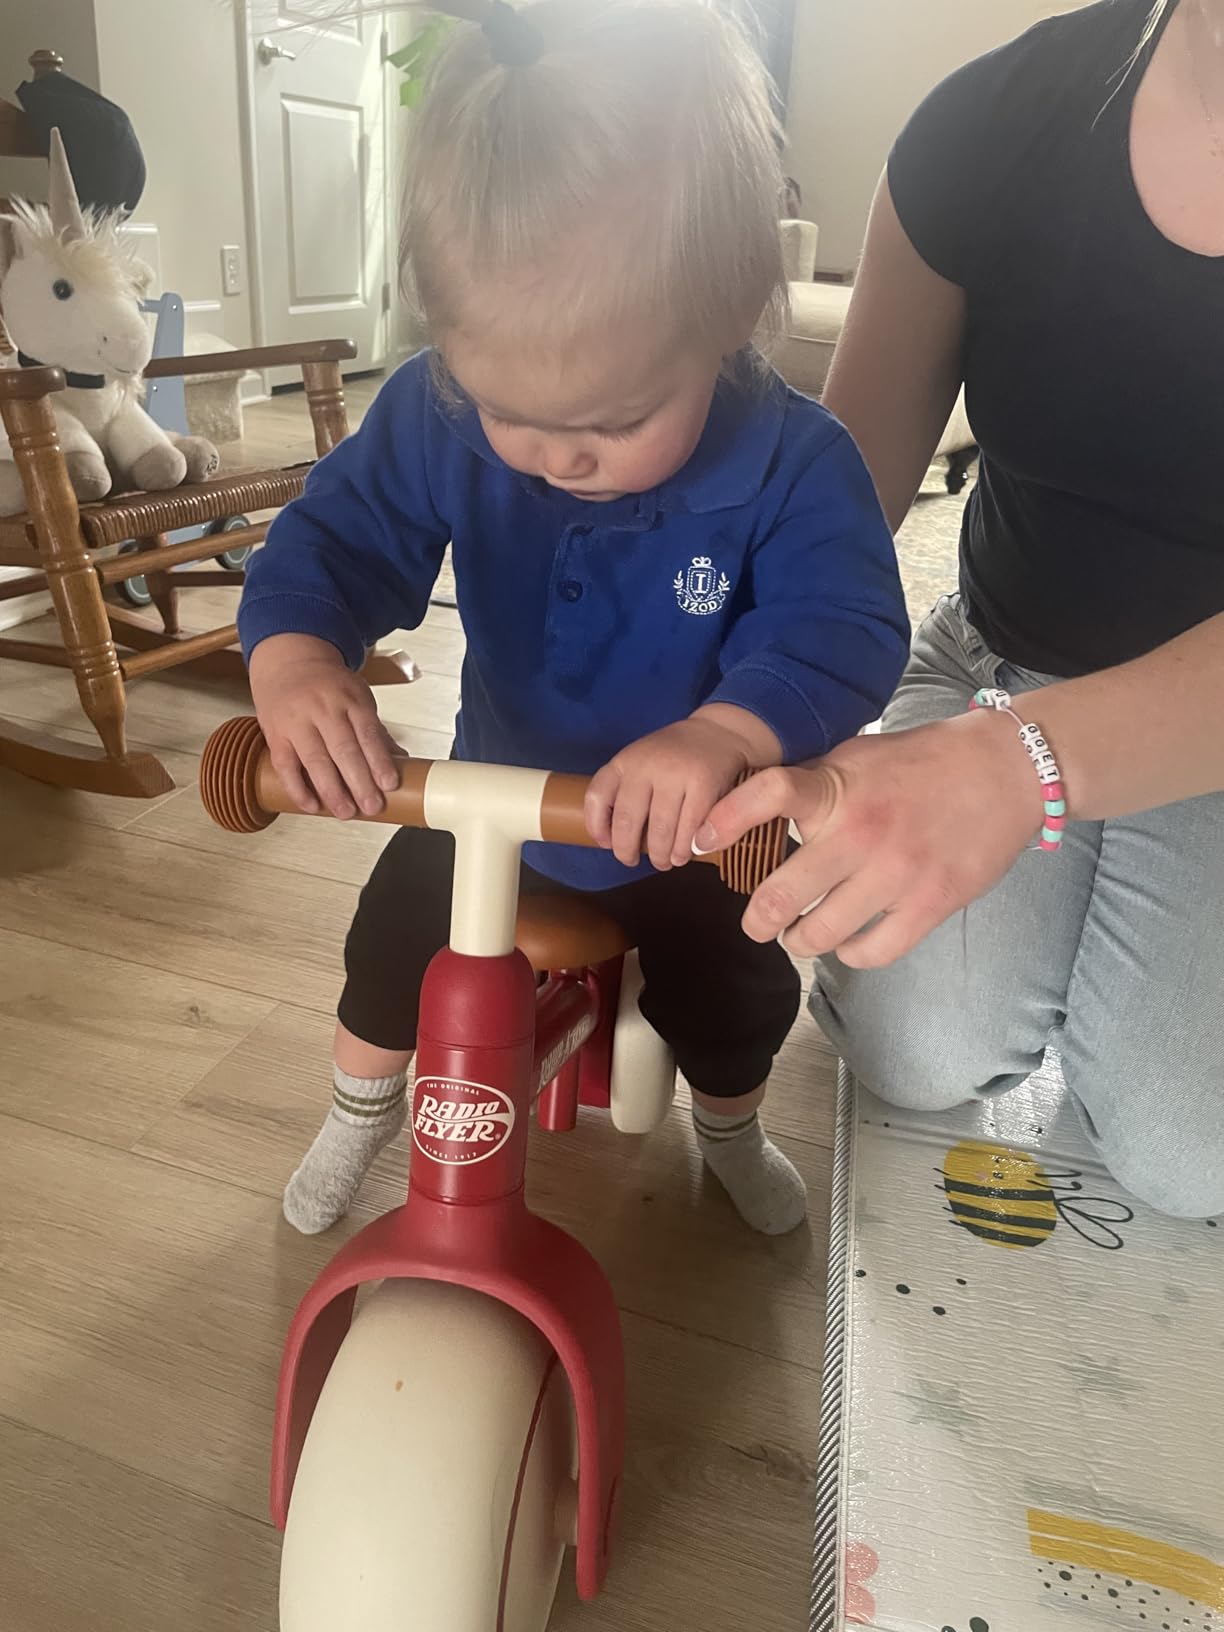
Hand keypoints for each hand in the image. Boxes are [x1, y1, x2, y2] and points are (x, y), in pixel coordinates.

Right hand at [248, 633, 400, 818]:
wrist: (288, 662)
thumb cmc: (328, 686)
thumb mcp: (357, 697)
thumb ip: (376, 730)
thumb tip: (402, 761)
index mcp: (350, 699)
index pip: (368, 733)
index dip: (379, 761)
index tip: (389, 784)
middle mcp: (323, 708)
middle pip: (343, 749)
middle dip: (359, 782)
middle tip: (372, 806)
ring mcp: (297, 721)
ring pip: (315, 760)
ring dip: (332, 790)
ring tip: (346, 812)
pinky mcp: (275, 734)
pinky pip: (286, 765)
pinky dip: (298, 788)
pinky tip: (312, 805)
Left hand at [585, 706, 779, 869]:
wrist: (718, 732)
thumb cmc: (674, 758)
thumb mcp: (641, 762)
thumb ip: (624, 791)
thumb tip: (610, 840)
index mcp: (625, 761)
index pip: (597, 796)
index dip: (596, 826)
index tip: (605, 844)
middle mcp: (646, 764)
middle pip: (627, 821)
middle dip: (626, 850)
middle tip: (632, 861)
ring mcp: (675, 773)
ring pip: (660, 830)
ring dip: (660, 856)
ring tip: (663, 862)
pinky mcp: (703, 784)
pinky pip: (689, 828)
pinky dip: (684, 849)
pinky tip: (683, 854)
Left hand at [696, 711, 1044, 966]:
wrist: (1004, 771)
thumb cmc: (921, 764)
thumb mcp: (856, 757)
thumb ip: (810, 784)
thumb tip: (752, 808)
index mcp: (837, 789)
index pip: (769, 794)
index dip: (726, 820)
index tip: (700, 843)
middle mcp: (860, 832)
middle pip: (781, 894)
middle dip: (759, 920)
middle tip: (758, 923)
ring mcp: (895, 873)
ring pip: (819, 935)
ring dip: (802, 941)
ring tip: (802, 935)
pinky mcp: (930, 903)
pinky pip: (871, 952)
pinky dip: (851, 954)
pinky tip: (849, 943)